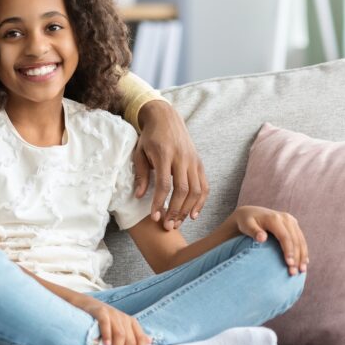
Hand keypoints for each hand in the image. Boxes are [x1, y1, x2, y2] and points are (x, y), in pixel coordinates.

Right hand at [73, 296, 149, 344]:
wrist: (87, 304)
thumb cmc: (105, 319)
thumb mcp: (121, 326)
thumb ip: (133, 333)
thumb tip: (149, 342)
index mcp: (131, 322)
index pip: (141, 338)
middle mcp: (123, 318)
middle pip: (130, 340)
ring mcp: (112, 314)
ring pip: (120, 335)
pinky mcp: (100, 311)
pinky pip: (105, 323)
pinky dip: (107, 335)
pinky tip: (106, 344)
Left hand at [133, 100, 208, 229]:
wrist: (166, 118)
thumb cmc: (149, 137)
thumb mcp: (139, 152)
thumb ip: (141, 174)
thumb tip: (139, 196)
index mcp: (165, 154)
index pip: (165, 184)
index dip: (160, 202)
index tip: (154, 217)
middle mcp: (182, 158)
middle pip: (183, 190)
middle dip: (176, 210)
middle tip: (167, 226)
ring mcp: (193, 160)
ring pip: (196, 190)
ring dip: (188, 209)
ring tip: (177, 223)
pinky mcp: (200, 163)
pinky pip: (204, 185)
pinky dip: (201, 201)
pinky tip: (193, 215)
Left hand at [233, 206, 308, 275]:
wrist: (250, 213)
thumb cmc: (246, 222)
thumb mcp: (246, 225)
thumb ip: (253, 231)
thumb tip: (262, 238)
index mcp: (274, 218)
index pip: (285, 236)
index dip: (288, 250)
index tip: (289, 264)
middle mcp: (285, 218)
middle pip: (295, 240)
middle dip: (297, 257)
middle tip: (294, 272)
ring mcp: (291, 221)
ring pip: (301, 240)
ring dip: (302, 256)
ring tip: (301, 271)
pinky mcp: (293, 225)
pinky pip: (301, 239)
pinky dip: (303, 251)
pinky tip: (304, 263)